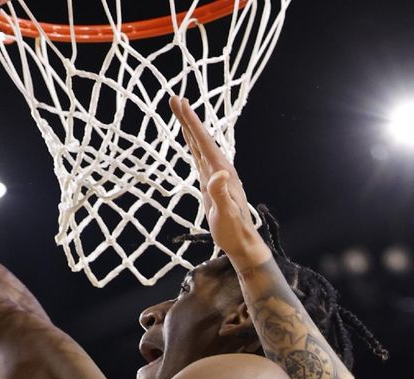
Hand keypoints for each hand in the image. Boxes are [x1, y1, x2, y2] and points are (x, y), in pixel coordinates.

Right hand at [169, 97, 271, 270]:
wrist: (241, 242)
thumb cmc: (233, 230)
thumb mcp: (226, 214)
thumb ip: (221, 194)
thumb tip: (219, 174)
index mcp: (221, 172)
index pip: (203, 142)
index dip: (191, 122)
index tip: (180, 103)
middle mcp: (220, 169)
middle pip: (201, 138)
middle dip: (188, 118)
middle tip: (175, 98)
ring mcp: (215, 175)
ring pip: (200, 146)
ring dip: (190, 128)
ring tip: (180, 111)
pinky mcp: (211, 183)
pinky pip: (199, 158)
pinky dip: (193, 145)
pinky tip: (190, 141)